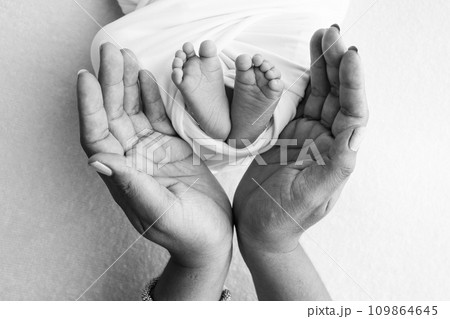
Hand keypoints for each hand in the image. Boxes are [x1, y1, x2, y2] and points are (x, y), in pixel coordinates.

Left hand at [77, 43, 231, 269]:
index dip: (89, 106)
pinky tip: (146, 77)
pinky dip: (151, 96)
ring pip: (134, 111)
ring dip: (128, 83)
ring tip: (125, 56)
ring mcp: (152, 152)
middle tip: (110, 52)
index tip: (86, 77)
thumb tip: (97, 161)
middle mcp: (133, 160)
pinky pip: (157, 117)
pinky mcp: (172, 147)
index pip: (97, 136)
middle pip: (113, 115)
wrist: (214, 237)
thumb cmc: (188, 234)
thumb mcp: (161, 213)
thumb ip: (132, 187)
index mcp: (124, 177)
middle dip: (110, 83)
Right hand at [233, 27, 367, 253]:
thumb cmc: (282, 218)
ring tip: (321, 39)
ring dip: (322, 67)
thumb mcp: (309, 196)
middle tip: (331, 36)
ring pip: (320, 94)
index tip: (350, 56)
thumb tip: (355, 137)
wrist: (257, 226)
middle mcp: (326, 142)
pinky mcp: (288, 134)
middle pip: (338, 96)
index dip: (354, 83)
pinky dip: (302, 82)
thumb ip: (334, 168)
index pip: (353, 113)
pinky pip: (299, 102)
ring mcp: (307, 136)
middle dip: (336, 64)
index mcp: (337, 155)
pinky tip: (304, 65)